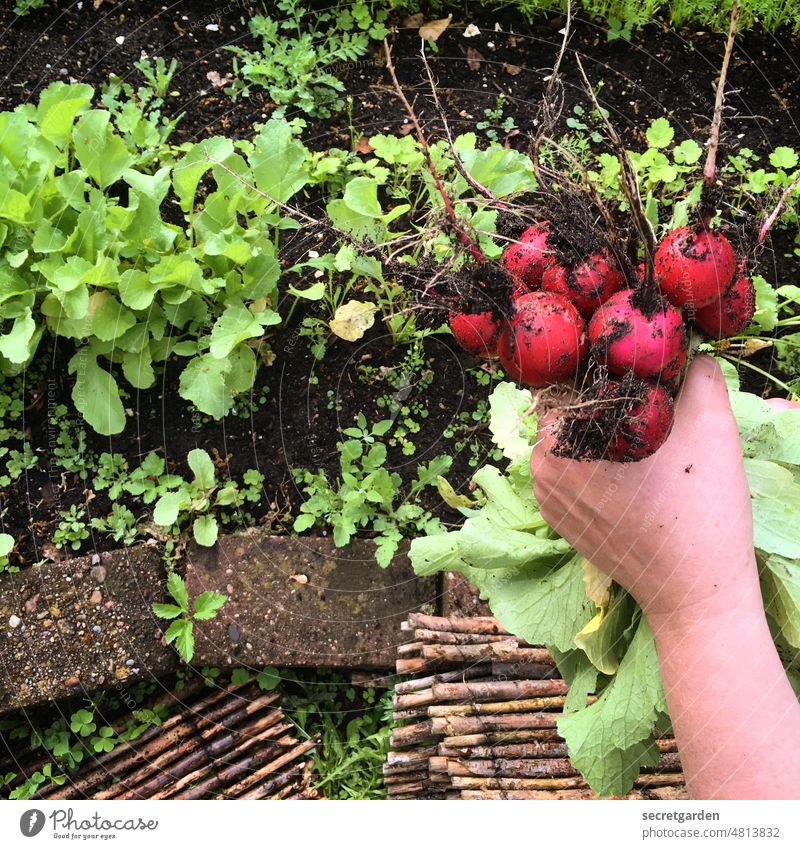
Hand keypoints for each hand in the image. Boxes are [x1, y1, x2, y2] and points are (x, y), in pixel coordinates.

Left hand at [530, 356, 758, 629]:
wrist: (694, 590)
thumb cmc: (702, 506)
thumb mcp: (712, 425)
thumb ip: (697, 373)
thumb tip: (685, 351)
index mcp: (566, 434)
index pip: (571, 376)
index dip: (602, 365)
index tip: (633, 369)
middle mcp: (542, 462)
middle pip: (566, 408)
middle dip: (600, 400)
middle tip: (644, 403)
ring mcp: (544, 495)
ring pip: (565, 440)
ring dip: (594, 433)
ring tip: (640, 440)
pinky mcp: (555, 519)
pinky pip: (564, 472)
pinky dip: (588, 465)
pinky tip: (627, 474)